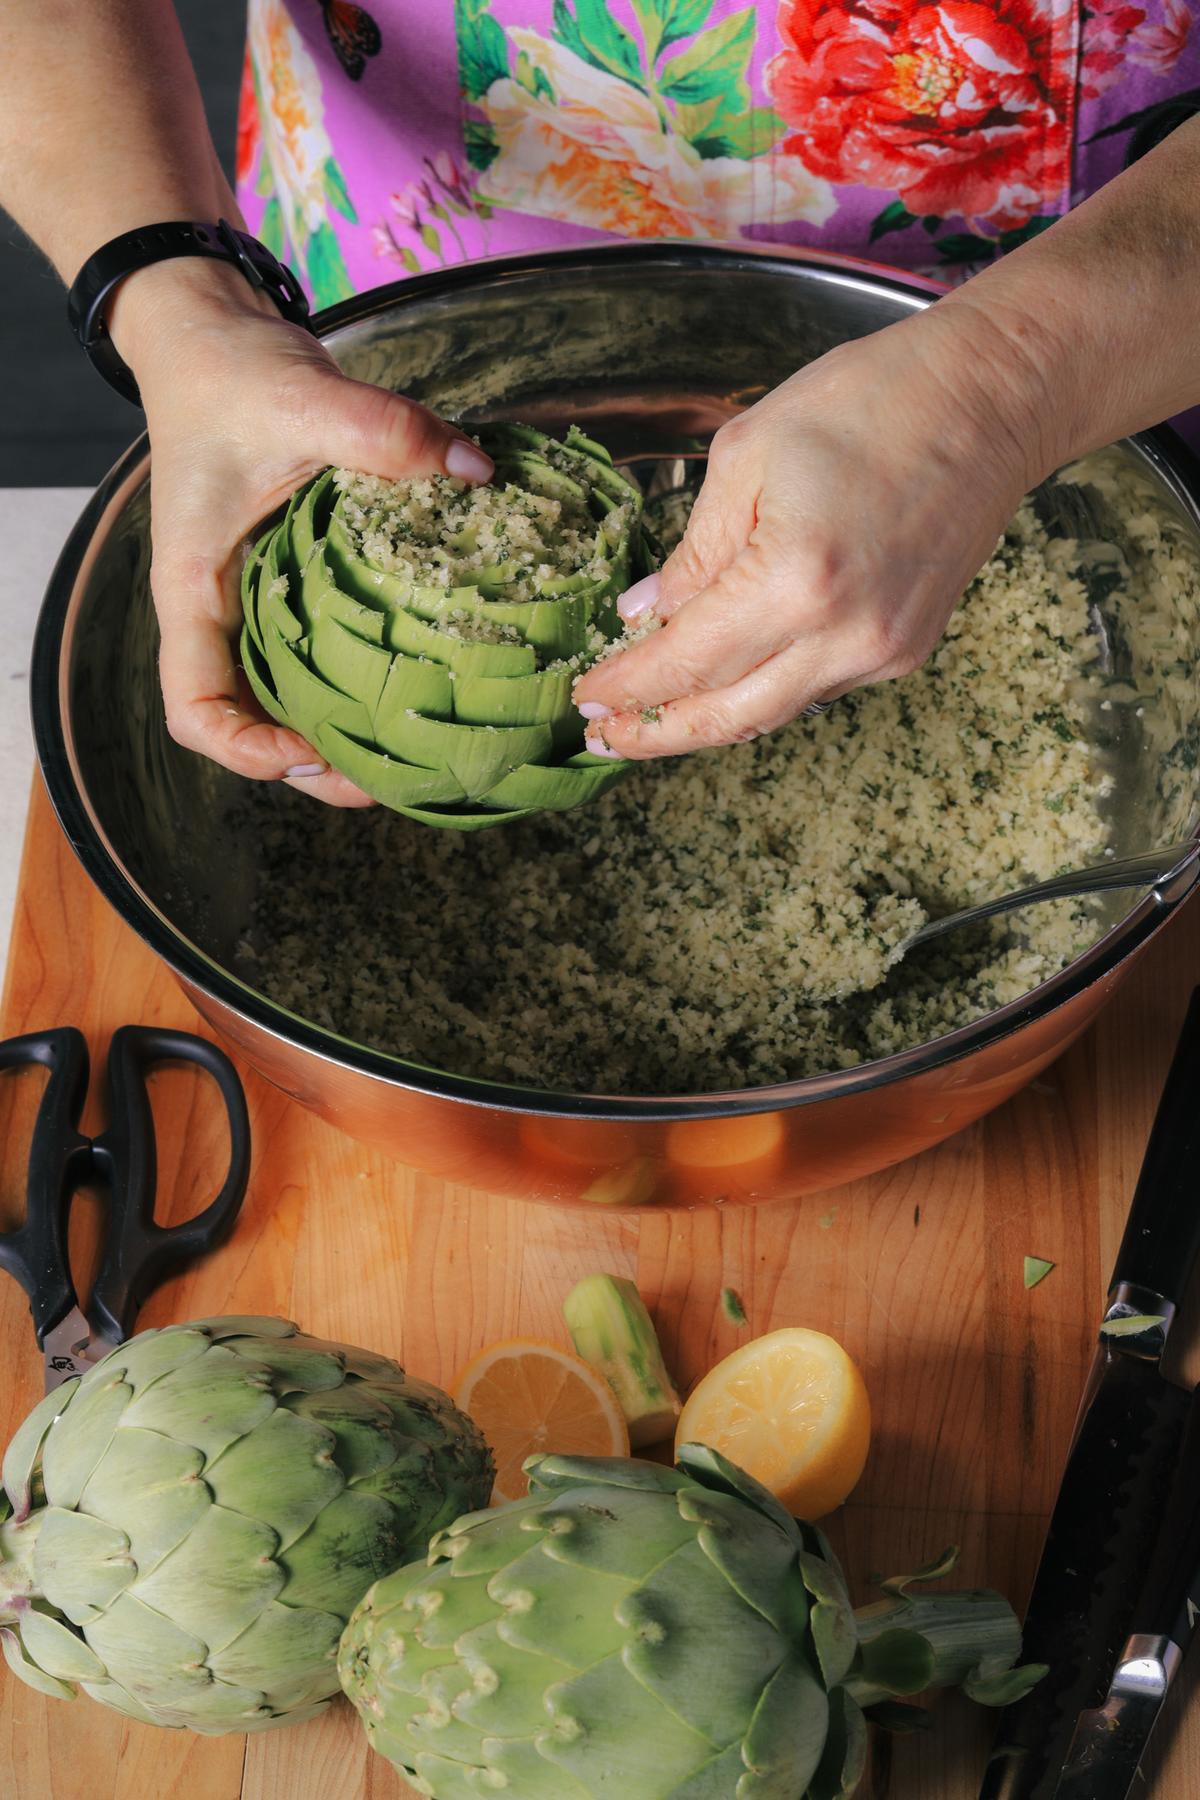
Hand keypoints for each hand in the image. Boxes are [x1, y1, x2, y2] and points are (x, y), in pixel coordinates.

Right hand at [114, 261, 492, 804]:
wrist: (217, 338)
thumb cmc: (232, 375)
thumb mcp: (301, 395)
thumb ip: (381, 429)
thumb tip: (476, 471)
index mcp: (196, 591)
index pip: (197, 709)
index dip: (250, 751)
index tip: (317, 752)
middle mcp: (225, 614)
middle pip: (255, 727)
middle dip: (320, 768)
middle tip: (400, 780)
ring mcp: (262, 605)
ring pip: (295, 700)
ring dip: (351, 736)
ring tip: (425, 755)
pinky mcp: (300, 586)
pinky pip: (330, 653)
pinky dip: (373, 681)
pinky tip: (435, 682)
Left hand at [572, 302, 1053, 758]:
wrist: (992, 398)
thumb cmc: (872, 401)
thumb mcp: (748, 454)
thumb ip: (693, 550)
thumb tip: (646, 615)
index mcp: (793, 581)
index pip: (684, 663)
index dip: (626, 687)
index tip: (583, 697)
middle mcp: (842, 636)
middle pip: (726, 717)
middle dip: (655, 733)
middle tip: (602, 736)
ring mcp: (881, 652)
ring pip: (771, 713)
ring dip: (706, 720)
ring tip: (650, 715)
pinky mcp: (906, 649)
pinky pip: (813, 690)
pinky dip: (760, 691)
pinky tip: (724, 678)